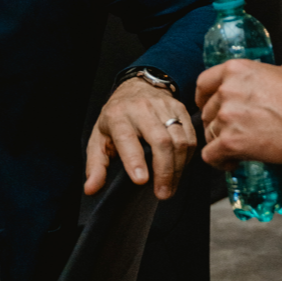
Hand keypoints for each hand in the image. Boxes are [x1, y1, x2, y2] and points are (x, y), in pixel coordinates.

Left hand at [85, 78, 195, 200]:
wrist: (136, 88)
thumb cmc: (117, 118)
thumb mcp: (99, 138)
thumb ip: (96, 166)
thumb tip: (91, 189)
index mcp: (117, 115)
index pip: (127, 138)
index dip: (134, 160)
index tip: (140, 181)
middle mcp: (142, 108)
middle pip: (160, 141)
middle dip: (164, 171)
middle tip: (162, 193)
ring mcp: (164, 107)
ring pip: (179, 140)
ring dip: (178, 169)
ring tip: (170, 187)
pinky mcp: (181, 109)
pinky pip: (190, 137)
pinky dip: (187, 158)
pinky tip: (179, 169)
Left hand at [196, 58, 281, 168]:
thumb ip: (280, 67)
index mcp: (236, 70)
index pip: (204, 83)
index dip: (204, 97)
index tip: (208, 106)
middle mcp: (226, 90)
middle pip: (208, 111)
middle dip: (218, 124)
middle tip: (233, 132)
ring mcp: (226, 117)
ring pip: (210, 134)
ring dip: (221, 142)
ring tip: (237, 149)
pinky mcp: (230, 142)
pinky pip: (211, 155)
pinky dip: (219, 161)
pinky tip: (232, 162)